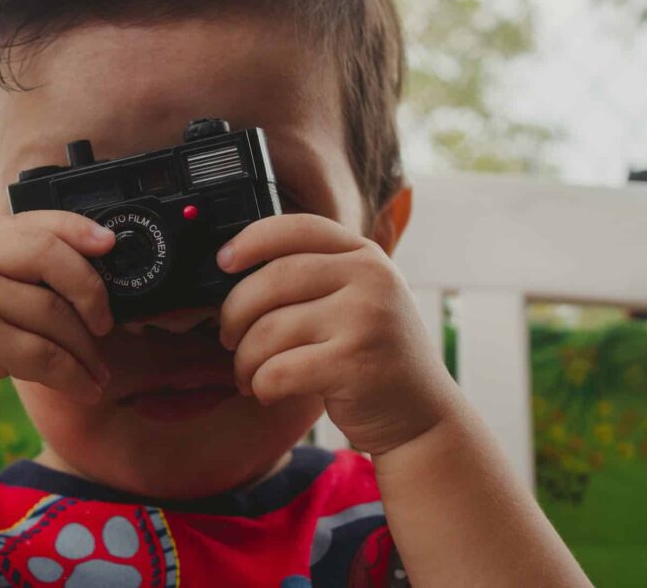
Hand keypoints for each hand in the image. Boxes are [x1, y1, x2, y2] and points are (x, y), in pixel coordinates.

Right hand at [0, 211, 115, 445]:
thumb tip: (73, 271)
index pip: (29, 222)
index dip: (76, 228)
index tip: (108, 243)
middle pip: (48, 254)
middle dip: (90, 288)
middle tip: (106, 322)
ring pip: (52, 312)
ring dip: (86, 348)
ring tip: (97, 371)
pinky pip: (44, 353)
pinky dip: (73, 375)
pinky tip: (85, 388)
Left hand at [217, 214, 458, 454]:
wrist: (423, 417)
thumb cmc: (372, 356)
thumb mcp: (358, 299)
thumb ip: (316, 275)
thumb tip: (234, 268)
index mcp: (365, 255)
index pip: (297, 228)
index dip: (250, 240)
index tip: (223, 261)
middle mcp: (371, 278)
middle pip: (273, 279)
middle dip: (235, 312)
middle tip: (228, 337)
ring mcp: (366, 319)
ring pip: (269, 329)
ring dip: (245, 358)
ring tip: (247, 374)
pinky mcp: (355, 364)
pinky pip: (279, 370)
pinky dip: (261, 385)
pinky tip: (267, 391)